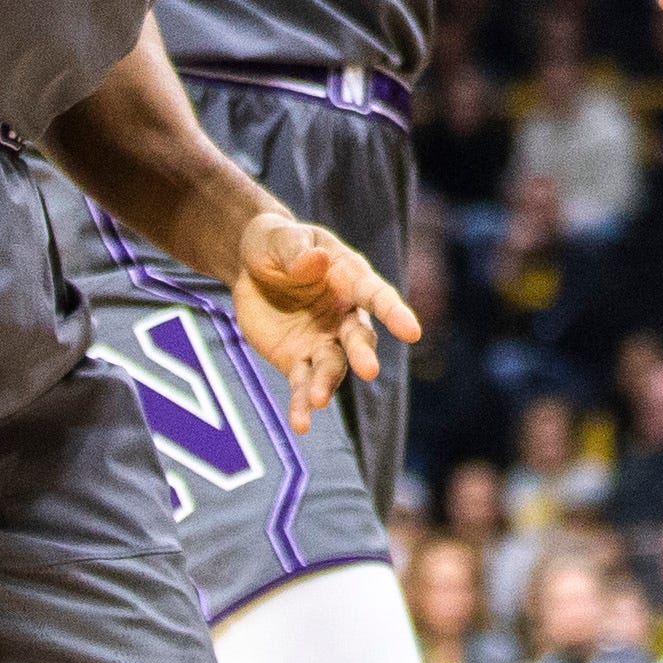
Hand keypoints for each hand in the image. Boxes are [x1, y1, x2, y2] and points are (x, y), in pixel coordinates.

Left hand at [230, 211, 422, 433]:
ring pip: (332, 367)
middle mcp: (343, 314)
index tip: (413, 332)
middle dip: (363, 354)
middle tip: (369, 370)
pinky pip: (302, 385)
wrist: (250, 265)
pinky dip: (301, 405)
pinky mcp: (298, 361)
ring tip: (317, 400)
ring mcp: (323, 341)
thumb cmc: (275, 243)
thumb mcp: (279, 239)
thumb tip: (316, 260)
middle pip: (359, 338)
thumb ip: (296, 252)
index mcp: (348, 278)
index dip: (394, 313)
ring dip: (326, 384)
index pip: (376, 295)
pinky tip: (300, 423)